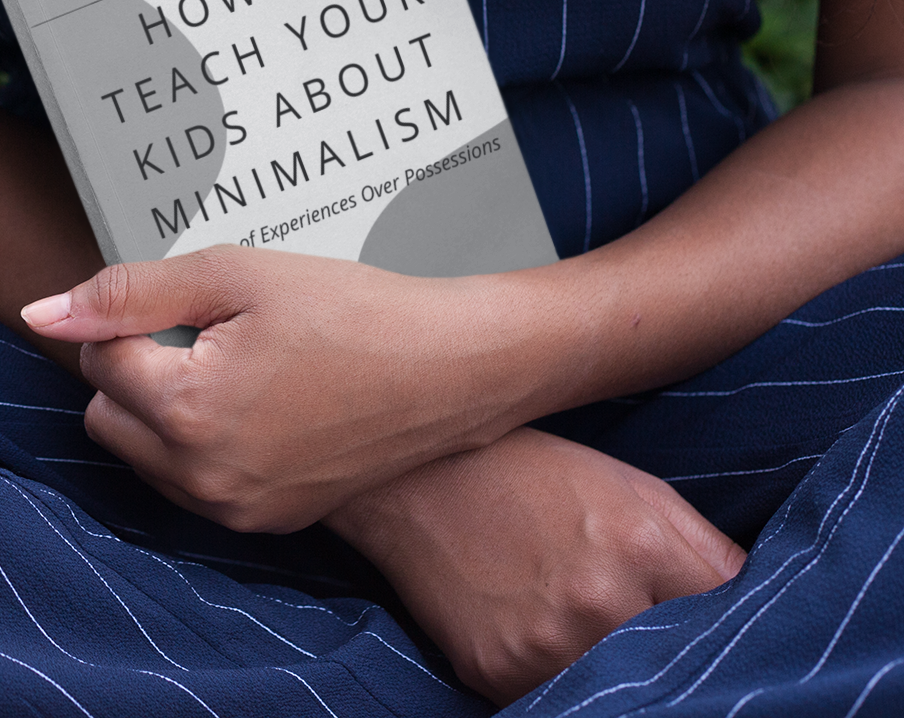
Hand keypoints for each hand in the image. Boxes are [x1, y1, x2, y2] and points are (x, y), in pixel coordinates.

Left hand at [21, 246, 543, 530]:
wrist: (454, 370)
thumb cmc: (351, 310)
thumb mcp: (232, 275)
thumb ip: (128, 293)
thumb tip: (42, 312)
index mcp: (188, 412)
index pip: (98, 355)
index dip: (137, 316)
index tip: (195, 303)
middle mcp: (202, 478)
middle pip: (107, 411)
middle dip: (138, 368)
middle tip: (214, 333)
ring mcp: (235, 510)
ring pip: (142, 451)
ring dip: (164, 409)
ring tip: (240, 366)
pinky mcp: (265, 523)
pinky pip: (191, 482)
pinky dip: (202, 443)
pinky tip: (262, 402)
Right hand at [326, 427, 745, 704]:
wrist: (412, 477)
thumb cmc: (529, 472)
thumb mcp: (631, 487)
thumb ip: (705, 550)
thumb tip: (757, 606)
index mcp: (639, 545)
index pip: (726, 618)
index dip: (725, 624)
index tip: (715, 626)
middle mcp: (596, 603)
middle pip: (674, 668)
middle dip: (670, 653)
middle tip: (643, 629)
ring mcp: (543, 645)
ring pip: (616, 693)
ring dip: (618, 677)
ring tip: (588, 631)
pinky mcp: (495, 673)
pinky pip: (554, 701)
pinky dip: (561, 683)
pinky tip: (544, 640)